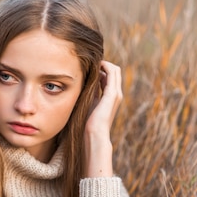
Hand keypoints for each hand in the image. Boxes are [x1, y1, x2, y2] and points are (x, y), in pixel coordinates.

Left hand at [83, 61, 122, 176]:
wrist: (94, 135)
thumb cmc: (87, 124)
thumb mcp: (87, 105)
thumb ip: (88, 94)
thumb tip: (80, 85)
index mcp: (110, 97)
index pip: (109, 77)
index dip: (100, 69)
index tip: (87, 66)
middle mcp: (116, 94)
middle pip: (113, 71)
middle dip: (102, 64)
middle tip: (89, 61)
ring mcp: (116, 93)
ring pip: (114, 70)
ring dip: (103, 63)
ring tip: (91, 61)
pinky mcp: (113, 94)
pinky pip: (112, 73)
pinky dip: (104, 66)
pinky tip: (93, 65)